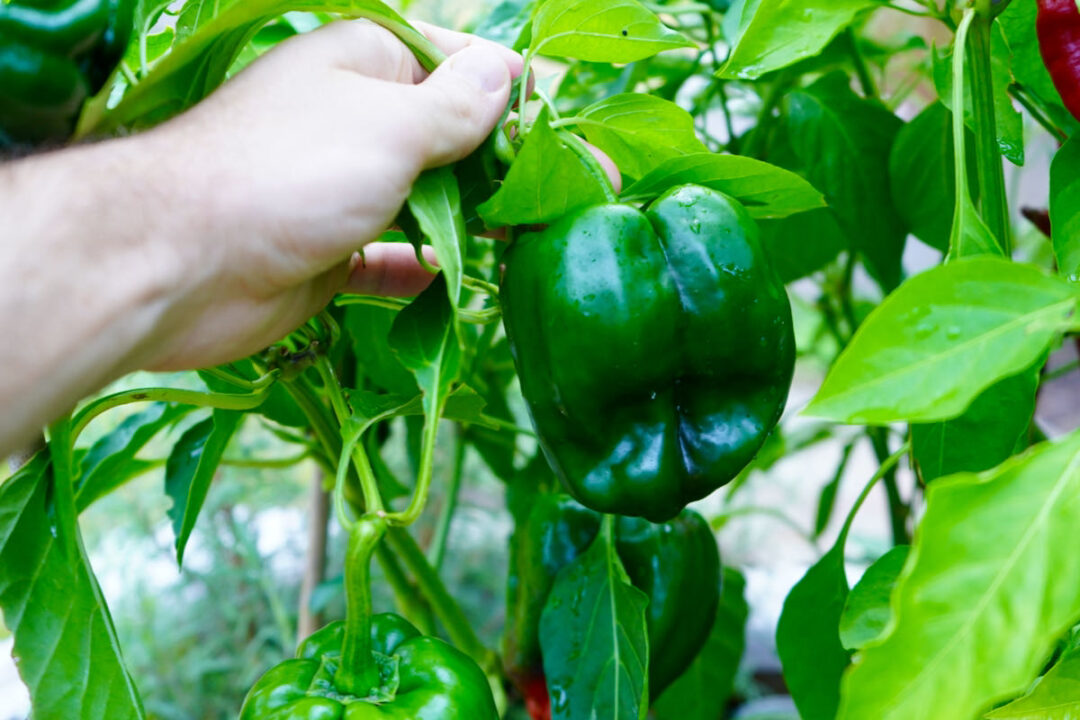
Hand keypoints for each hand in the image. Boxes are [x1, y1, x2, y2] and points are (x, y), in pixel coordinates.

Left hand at [136, 20, 525, 369]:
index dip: (513, 96)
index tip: (563, 134)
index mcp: (365, 64)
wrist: (179, 264)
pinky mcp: (330, 253)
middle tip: (565, 199)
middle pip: (448, 139)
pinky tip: (463, 286)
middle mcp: (354, 120)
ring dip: (473, 223)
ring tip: (531, 243)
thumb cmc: (290, 172)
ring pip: (426, 201)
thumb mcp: (391, 125)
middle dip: (504, 168)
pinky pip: (392, 259)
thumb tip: (504, 70)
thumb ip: (456, 106)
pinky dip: (426, 271)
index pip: (458, 66)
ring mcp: (341, 189)